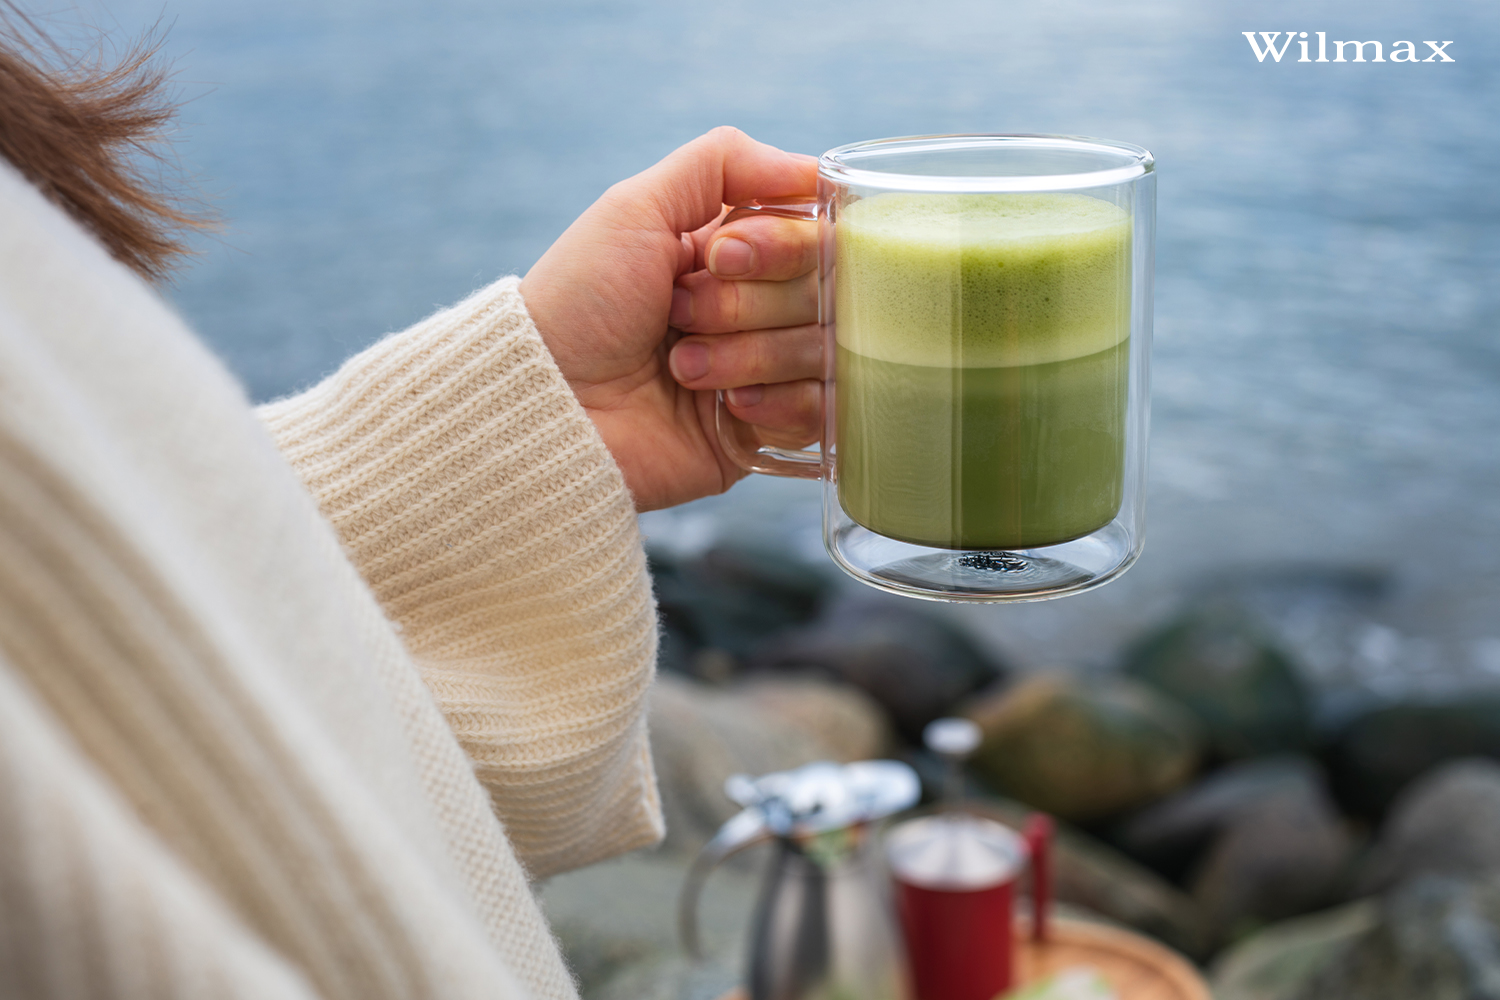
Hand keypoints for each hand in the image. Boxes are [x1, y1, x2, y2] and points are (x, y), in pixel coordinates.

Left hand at [520, 127, 820, 511]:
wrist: (548, 404)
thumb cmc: (580, 303)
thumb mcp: (636, 208)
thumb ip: (723, 164)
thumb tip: (814, 170)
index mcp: (735, 254)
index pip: (813, 235)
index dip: (778, 246)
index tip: (718, 258)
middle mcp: (758, 309)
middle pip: (823, 292)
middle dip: (747, 305)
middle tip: (679, 316)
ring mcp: (766, 372)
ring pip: (822, 351)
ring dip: (747, 355)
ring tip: (681, 368)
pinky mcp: (766, 433)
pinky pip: (820, 412)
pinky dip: (773, 404)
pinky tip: (724, 407)